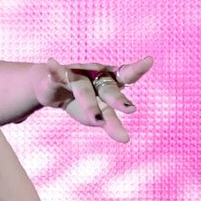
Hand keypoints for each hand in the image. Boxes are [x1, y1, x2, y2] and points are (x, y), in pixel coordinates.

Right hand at [20, 57, 152, 141]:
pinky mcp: (58, 77)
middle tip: (131, 110)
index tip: (148, 61)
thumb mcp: (97, 114)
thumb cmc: (80, 101)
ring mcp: (77, 75)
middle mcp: (96, 75)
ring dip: (89, 103)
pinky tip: (52, 63)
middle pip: (108, 89)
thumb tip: (126, 140)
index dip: (136, 69)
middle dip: (118, 100)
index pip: (126, 75)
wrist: (52, 89)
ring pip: (84, 89)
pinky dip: (55, 70)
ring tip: (96, 120)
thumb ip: (112, 124)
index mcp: (109, 82)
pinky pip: (57, 74)